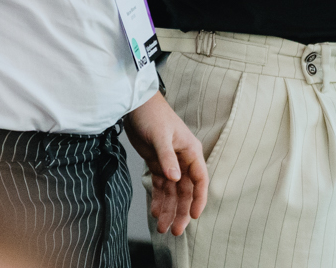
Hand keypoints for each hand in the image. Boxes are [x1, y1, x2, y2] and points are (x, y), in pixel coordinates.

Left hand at [124, 92, 208, 235]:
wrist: (135, 104)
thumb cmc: (152, 114)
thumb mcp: (160, 135)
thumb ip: (167, 157)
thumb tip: (175, 179)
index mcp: (191, 152)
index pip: (200, 180)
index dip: (198, 199)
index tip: (193, 216)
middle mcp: (183, 160)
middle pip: (185, 191)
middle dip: (180, 211)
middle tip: (175, 230)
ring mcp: (170, 163)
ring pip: (172, 192)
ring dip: (168, 209)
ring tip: (162, 227)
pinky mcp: (157, 164)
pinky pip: (160, 186)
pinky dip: (157, 199)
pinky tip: (154, 211)